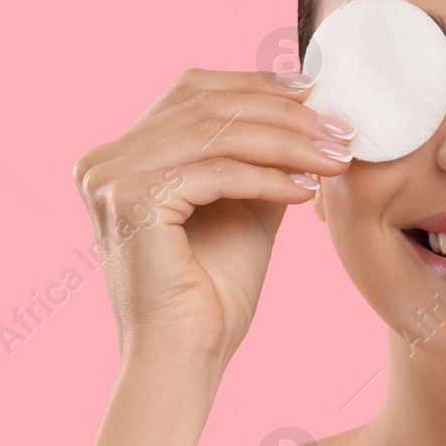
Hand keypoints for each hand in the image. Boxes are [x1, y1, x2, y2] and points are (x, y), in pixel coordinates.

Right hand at [73, 69, 354, 375]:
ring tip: (336, 158)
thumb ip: (260, 156)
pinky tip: (305, 191)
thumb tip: (306, 106)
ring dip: (287, 143)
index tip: (318, 92)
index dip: (257, 84)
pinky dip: (267, 177)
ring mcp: (108, 178)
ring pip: (216, 134)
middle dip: (284, 114)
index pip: (193, 92)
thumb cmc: (212, 295)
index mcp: (121, 156)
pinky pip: (215, 171)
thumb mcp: (244, 206)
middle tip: (342, 129)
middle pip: (206, 105)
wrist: (184, 362)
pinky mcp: (129, 200)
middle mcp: (103, 160)